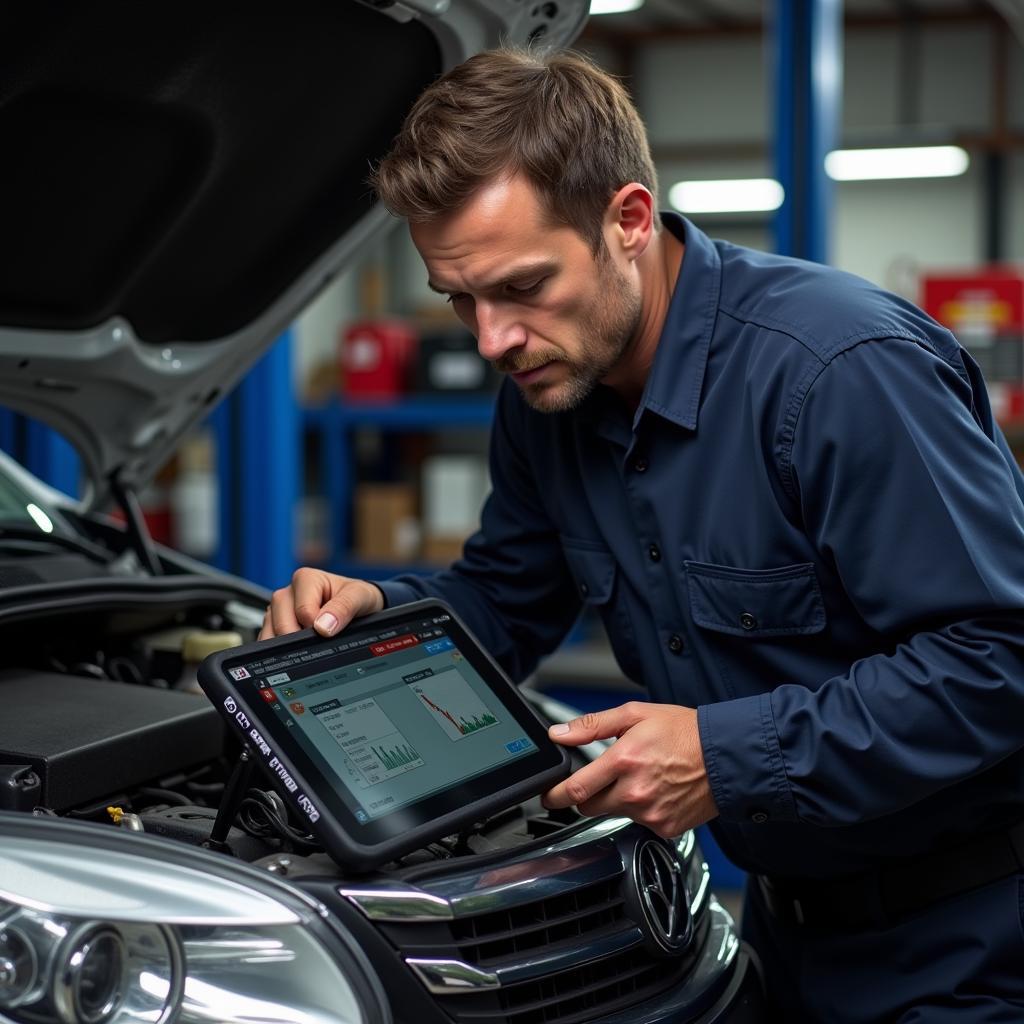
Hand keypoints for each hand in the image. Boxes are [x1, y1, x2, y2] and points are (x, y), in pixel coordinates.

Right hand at [259, 567, 383, 639]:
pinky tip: (300, 649)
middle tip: (321, 639)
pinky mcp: (275, 625)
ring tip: (313, 642)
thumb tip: (323, 627)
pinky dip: (281, 651)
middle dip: (301, 639)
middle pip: (282, 623)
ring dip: (290, 646)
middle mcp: (288, 593)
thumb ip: (344, 607)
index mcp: (305, 579)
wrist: (361, 606)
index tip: (330, 630)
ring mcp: (279, 610)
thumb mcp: (360, 597)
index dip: (317, 627)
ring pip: (271, 632)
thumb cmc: (358, 597)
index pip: (302, 611)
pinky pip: (269, 640)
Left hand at [541, 702, 717, 837]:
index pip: (575, 790)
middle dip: (586, 795)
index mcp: (623, 761)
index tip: (547, 796)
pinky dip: (641, 810)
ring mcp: (650, 813)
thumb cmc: (684, 732)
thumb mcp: (635, 715)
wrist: (726, 756)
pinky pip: (639, 823)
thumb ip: (592, 726)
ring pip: (614, 814)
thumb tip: (559, 734)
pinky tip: (657, 791)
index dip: (555, 795)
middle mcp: (634, 792)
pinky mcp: (664, 828)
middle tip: (601, 778)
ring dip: (617, 800)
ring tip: (640, 777)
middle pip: (589, 807)